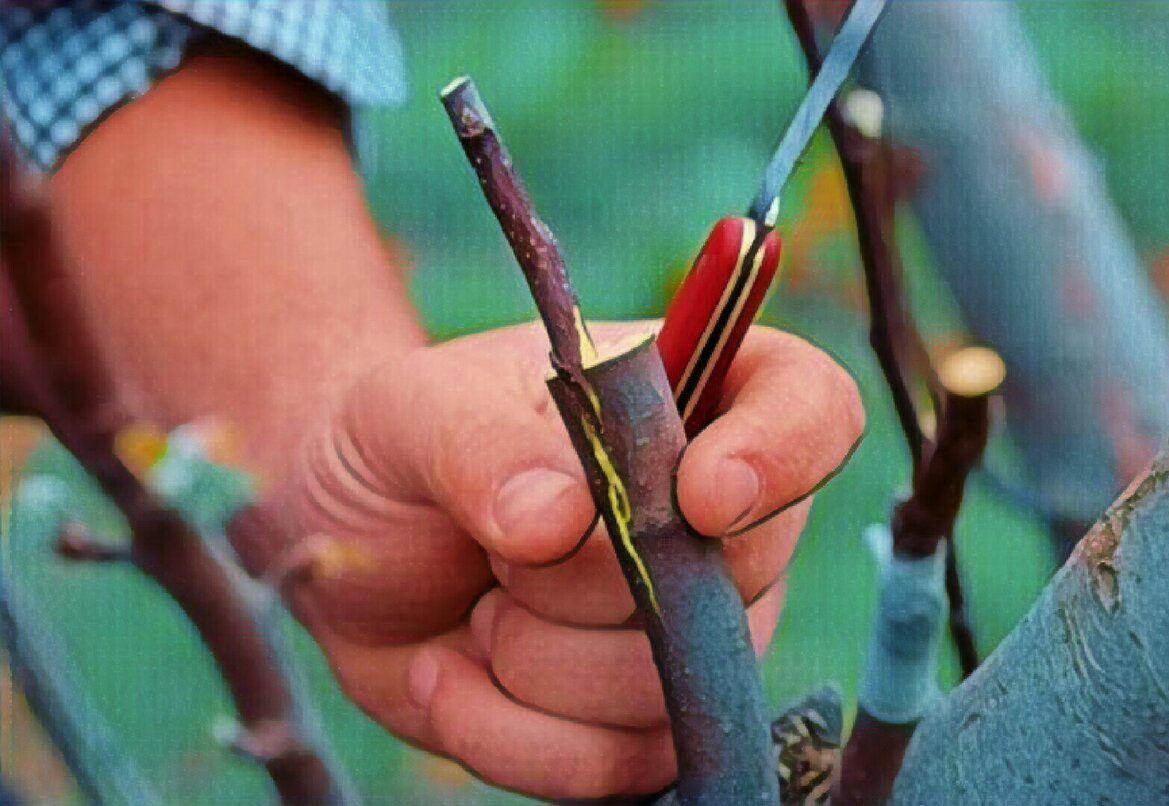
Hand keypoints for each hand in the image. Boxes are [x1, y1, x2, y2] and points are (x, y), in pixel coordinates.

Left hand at [272, 320, 862, 799]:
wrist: (348, 544)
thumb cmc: (403, 446)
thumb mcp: (416, 413)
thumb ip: (482, 447)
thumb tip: (559, 523)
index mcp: (690, 400)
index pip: (813, 409)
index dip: (783, 455)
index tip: (695, 496)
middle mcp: (715, 521)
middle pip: (741, 574)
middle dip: (592, 582)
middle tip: (499, 551)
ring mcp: (686, 630)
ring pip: (667, 689)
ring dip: (535, 661)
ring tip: (477, 607)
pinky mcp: (631, 723)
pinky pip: (609, 765)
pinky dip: (503, 731)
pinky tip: (448, 672)